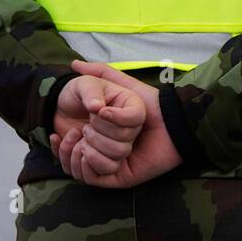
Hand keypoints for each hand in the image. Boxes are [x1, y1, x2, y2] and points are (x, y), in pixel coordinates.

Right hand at [57, 60, 181, 188]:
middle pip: (79, 152)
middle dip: (79, 138)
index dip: (68, 135)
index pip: (76, 140)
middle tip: (84, 126)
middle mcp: (106, 149)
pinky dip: (86, 164)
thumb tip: (75, 63)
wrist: (173, 120)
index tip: (75, 121)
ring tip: (82, 135)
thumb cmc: (149, 101)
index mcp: (105, 132)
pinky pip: (92, 177)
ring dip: (77, 151)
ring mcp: (111, 163)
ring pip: (82, 164)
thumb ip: (100, 72)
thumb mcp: (121, 84)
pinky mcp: (118, 177)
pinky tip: (84, 148)